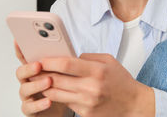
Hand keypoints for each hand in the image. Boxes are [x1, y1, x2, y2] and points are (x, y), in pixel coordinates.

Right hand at [14, 41, 71, 116]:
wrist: (61, 108)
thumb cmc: (60, 88)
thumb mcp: (61, 73)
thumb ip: (59, 63)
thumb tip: (67, 51)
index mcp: (34, 70)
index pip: (25, 57)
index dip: (20, 49)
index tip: (18, 41)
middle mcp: (27, 81)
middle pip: (21, 72)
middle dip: (29, 68)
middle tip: (38, 65)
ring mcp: (27, 95)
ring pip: (25, 89)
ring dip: (36, 85)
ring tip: (48, 81)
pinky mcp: (30, 109)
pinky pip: (30, 107)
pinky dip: (39, 104)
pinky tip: (48, 101)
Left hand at [37, 53, 154, 116]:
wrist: (133, 104)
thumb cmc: (121, 81)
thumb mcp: (108, 61)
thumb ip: (88, 56)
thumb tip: (69, 55)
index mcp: (97, 71)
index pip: (66, 64)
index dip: (50, 61)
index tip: (40, 59)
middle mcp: (91, 87)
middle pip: (57, 80)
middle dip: (41, 74)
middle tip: (32, 69)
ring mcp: (87, 102)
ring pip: (56, 94)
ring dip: (44, 87)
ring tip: (39, 80)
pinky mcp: (85, 113)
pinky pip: (65, 103)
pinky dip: (56, 96)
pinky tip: (53, 91)